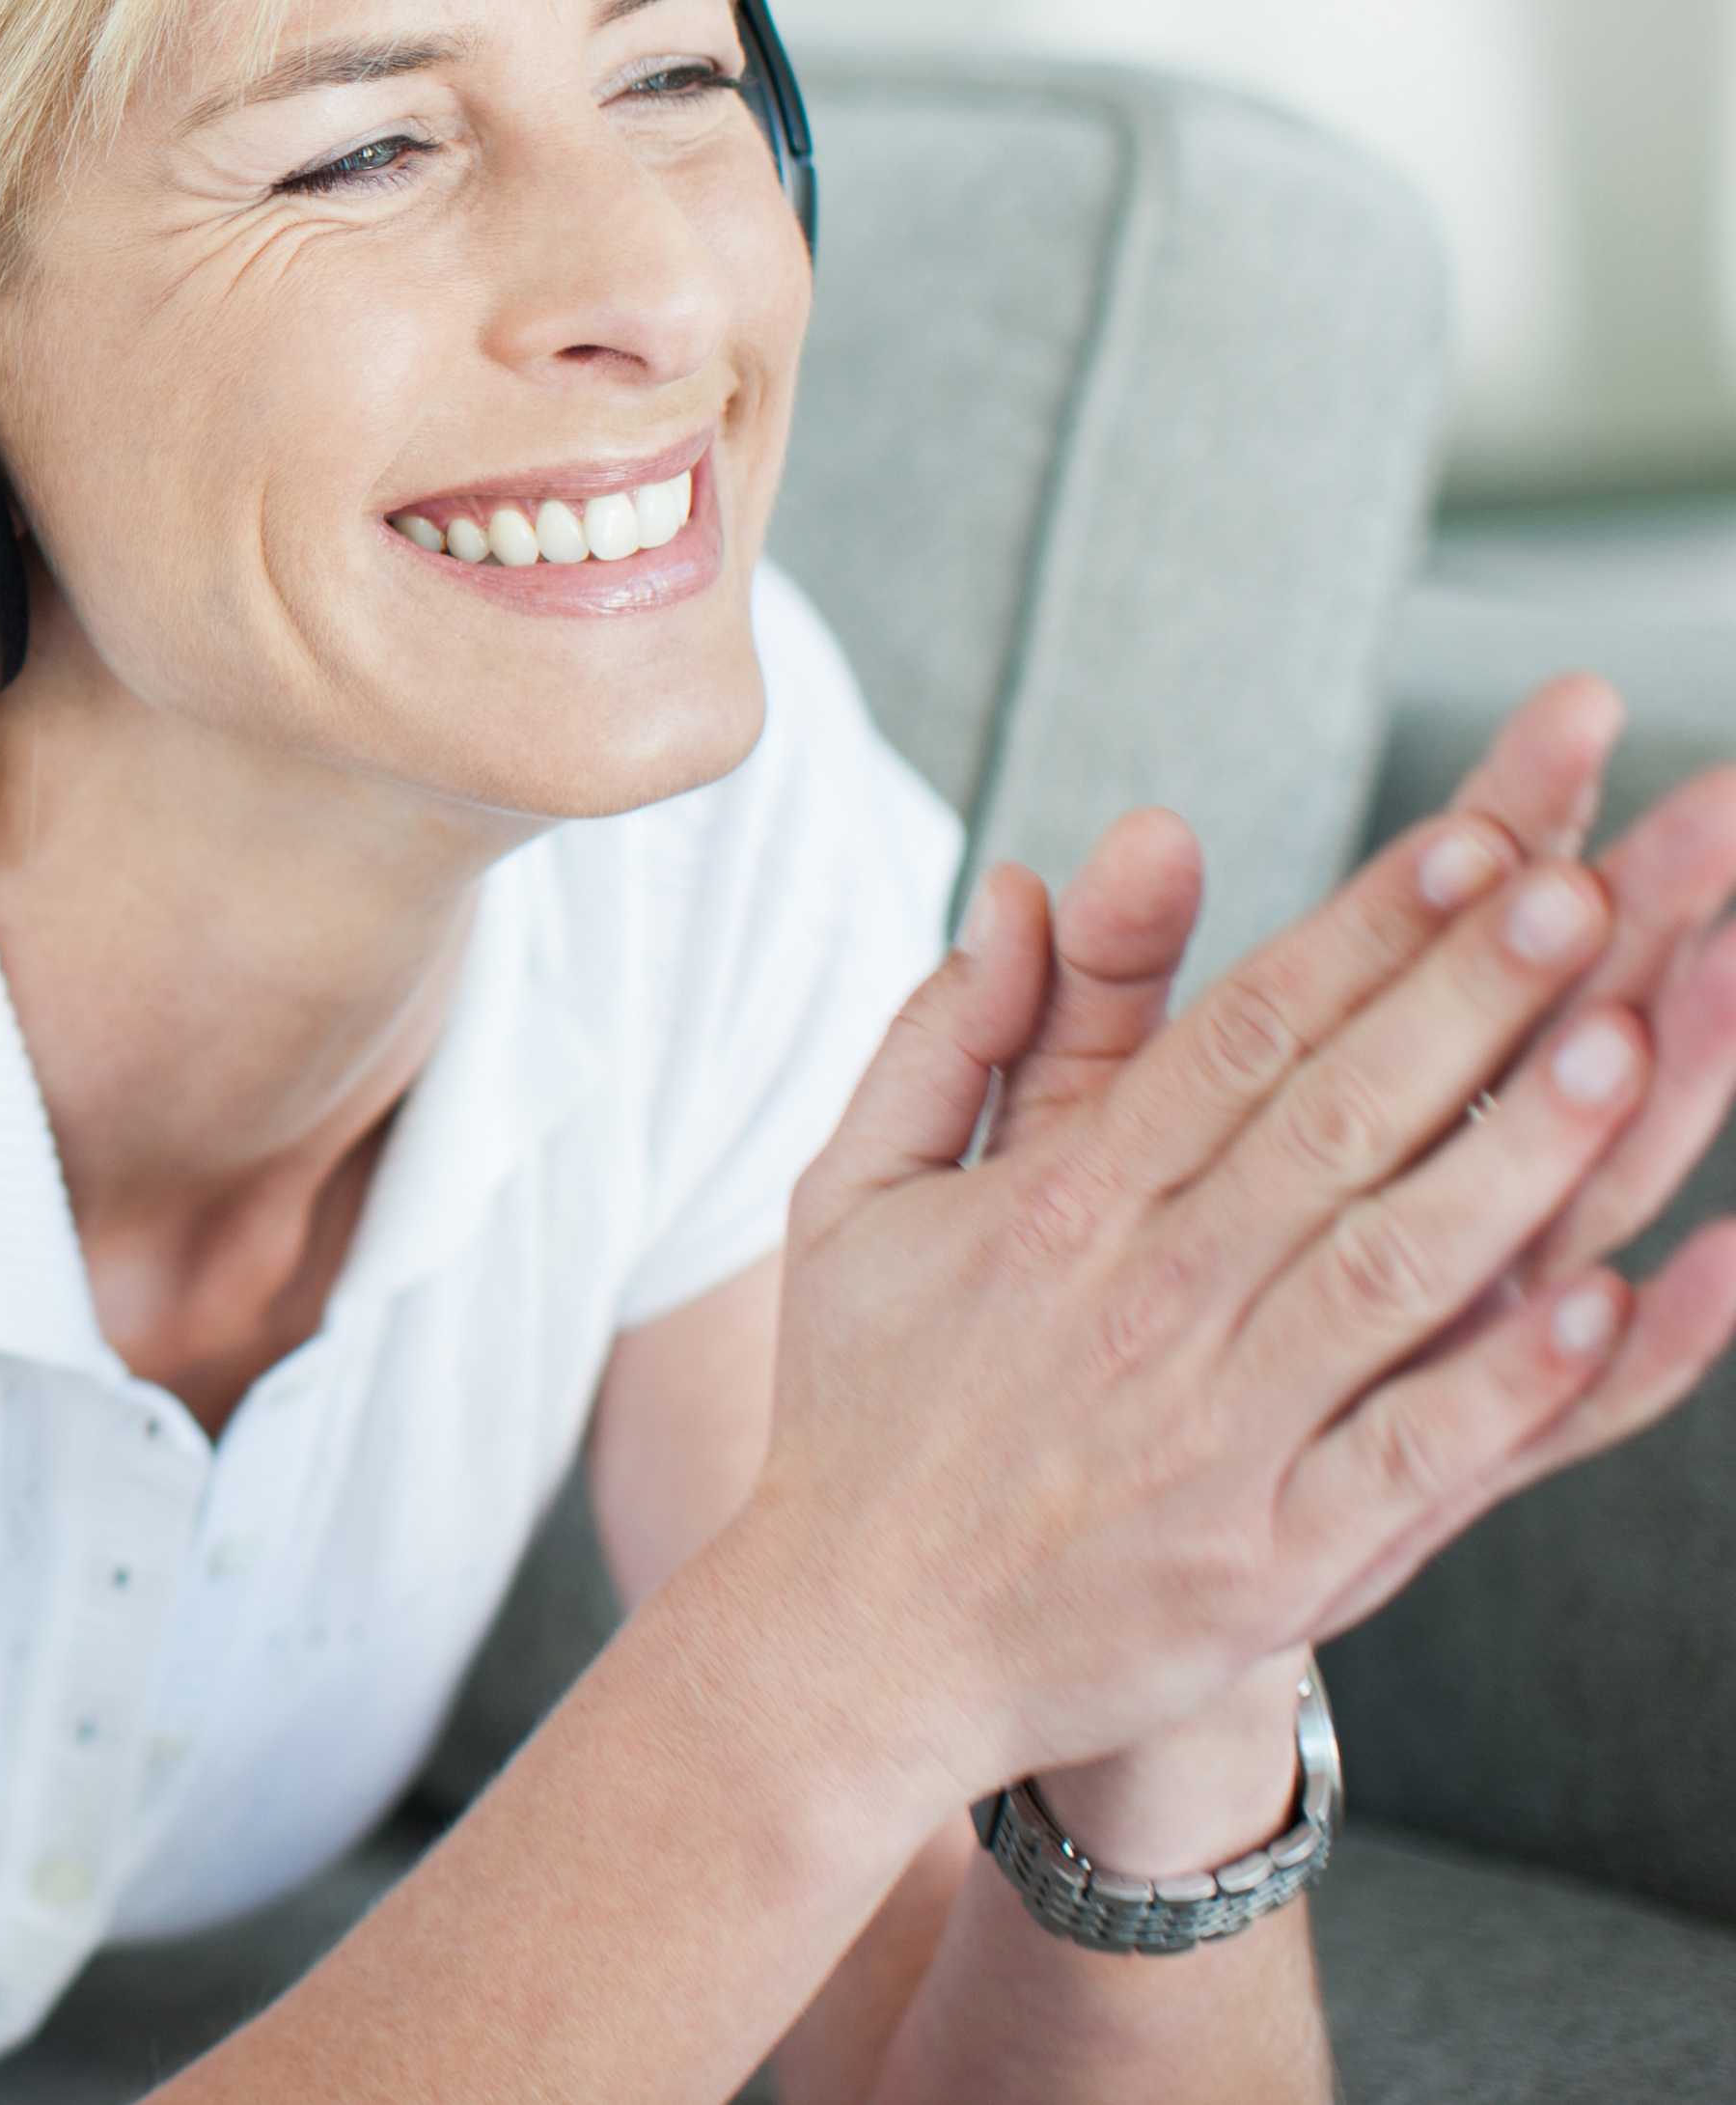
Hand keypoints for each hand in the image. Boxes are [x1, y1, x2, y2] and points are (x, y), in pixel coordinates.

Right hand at [722, 686, 1735, 1806]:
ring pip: (1393, 1267)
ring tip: (1632, 1041)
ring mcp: (1218, 1434)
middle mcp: (1146, 1302)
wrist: (851, 1646)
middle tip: (1591, 882)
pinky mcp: (1270, 1563)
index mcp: (1061, 1205)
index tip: (1480, 838)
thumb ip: (948, 1036)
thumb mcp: (852, 1195)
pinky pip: (1412, 1456)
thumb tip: (1031, 886)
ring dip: (1517, 1153)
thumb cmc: (865, 1407)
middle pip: (1337, 1120)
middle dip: (1471, 995)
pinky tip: (1607, 1301)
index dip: (1368, 930)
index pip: (1242, 1033)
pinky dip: (1509, 1380)